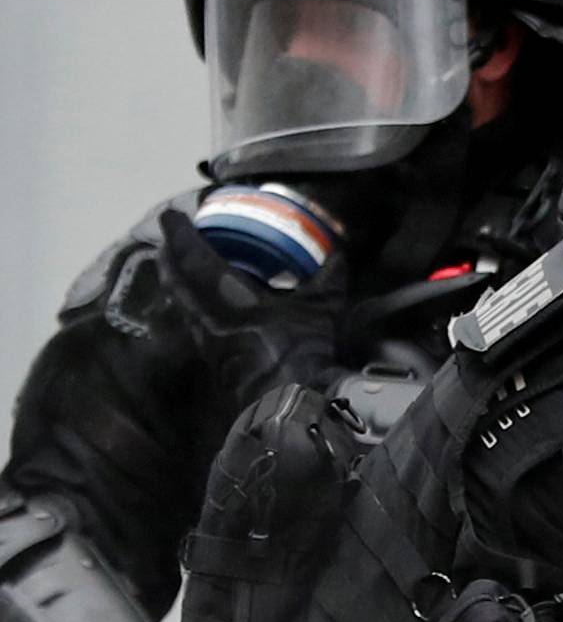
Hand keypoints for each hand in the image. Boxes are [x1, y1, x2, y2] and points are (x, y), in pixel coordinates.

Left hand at [157, 209, 339, 403]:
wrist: (290, 404)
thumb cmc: (301, 353)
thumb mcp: (321, 313)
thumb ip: (327, 282)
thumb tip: (338, 255)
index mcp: (231, 298)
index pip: (196, 259)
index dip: (181, 235)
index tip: (170, 216)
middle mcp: (210, 317)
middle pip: (177, 282)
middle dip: (168, 259)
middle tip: (165, 241)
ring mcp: (208, 342)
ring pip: (181, 305)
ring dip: (175, 284)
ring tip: (176, 271)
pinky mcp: (214, 362)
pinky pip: (194, 325)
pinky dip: (190, 309)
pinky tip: (200, 310)